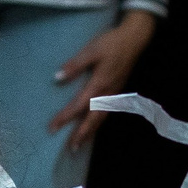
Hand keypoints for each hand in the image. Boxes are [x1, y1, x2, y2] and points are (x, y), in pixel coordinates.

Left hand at [51, 10, 156, 144]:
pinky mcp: (118, 90)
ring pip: (102, 117)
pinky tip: (94, 126)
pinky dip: (100, 122)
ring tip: (81, 143)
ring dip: (91, 131)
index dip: (65, 118)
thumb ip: (75, 65)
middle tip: (71, 149)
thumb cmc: (111, 43)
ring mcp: (115, 92)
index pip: (79, 106)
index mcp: (100, 83)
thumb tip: (57, 78)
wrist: (135, 38)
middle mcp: (108, 92)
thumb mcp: (91, 50)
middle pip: (94, 118)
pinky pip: (108, 111)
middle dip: (82, 134)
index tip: (53, 128)